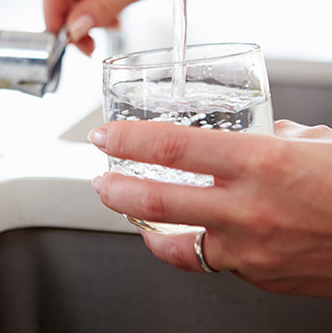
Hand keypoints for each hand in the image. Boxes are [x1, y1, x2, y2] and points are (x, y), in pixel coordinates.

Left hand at [89, 119, 331, 296]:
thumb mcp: (316, 142)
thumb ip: (276, 136)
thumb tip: (259, 132)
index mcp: (260, 162)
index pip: (171, 147)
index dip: (128, 139)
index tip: (105, 134)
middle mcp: (248, 209)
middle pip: (155, 201)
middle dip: (114, 189)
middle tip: (98, 178)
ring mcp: (251, 250)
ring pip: (174, 245)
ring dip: (141, 227)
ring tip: (127, 212)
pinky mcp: (260, 276)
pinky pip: (211, 262)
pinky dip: (190, 246)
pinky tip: (186, 235)